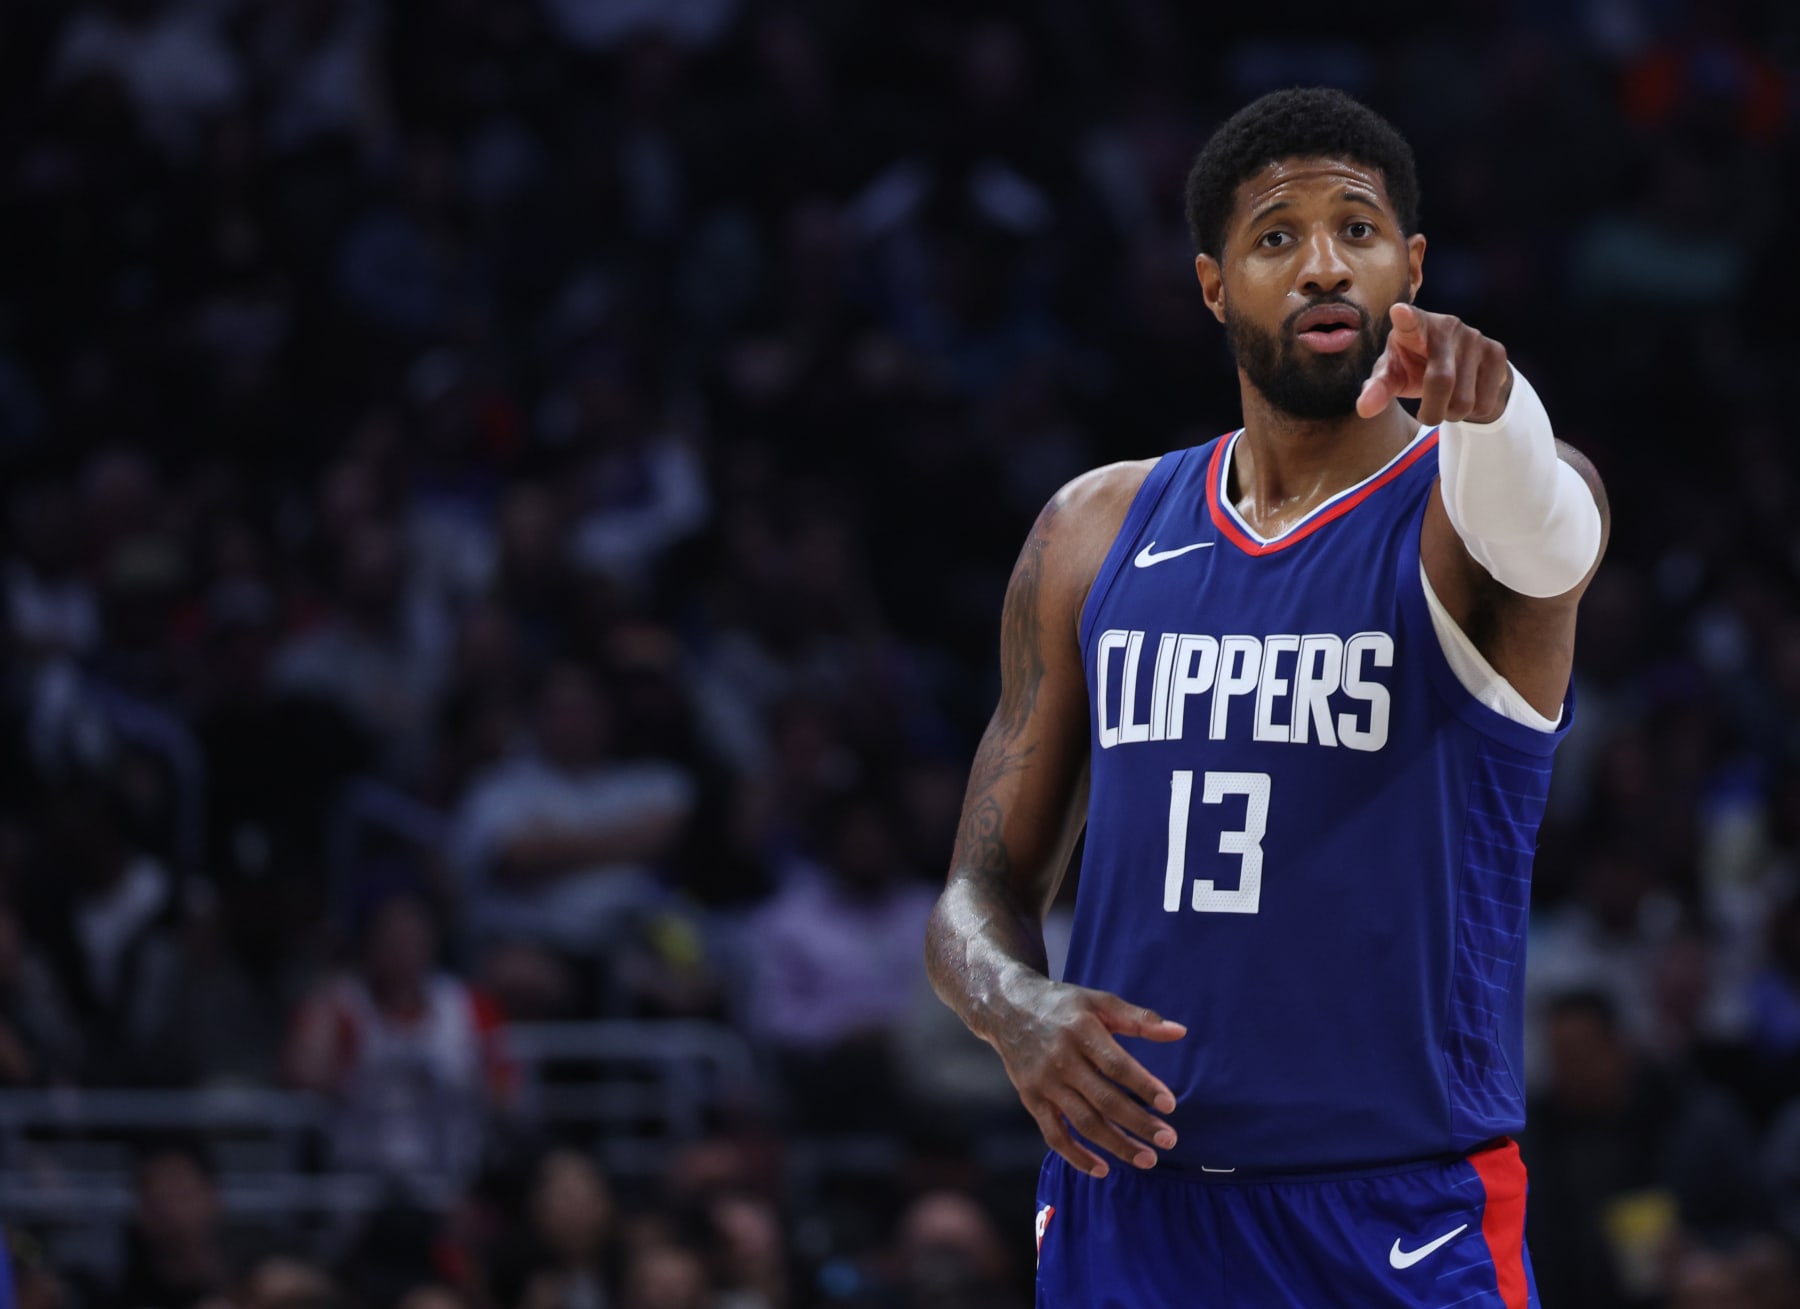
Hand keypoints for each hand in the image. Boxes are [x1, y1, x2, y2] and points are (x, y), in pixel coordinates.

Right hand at [988, 977, 1185, 1176]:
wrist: (1006, 1008)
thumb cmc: (1061, 1005)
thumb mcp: (1099, 1001)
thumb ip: (1139, 1019)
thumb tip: (1179, 1032)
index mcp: (1082, 1032)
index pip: (1117, 1066)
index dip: (1144, 1087)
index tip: (1169, 1106)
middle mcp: (1061, 1059)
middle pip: (1104, 1100)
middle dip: (1138, 1124)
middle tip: (1168, 1140)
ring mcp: (1044, 1083)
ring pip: (1083, 1122)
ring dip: (1116, 1145)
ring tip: (1146, 1159)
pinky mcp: (1031, 1099)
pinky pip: (1054, 1135)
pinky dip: (1077, 1156)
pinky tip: (1102, 1169)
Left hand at [1357, 302, 1511, 425]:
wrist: (1459, 361)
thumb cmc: (1413, 364)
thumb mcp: (1393, 374)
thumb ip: (1378, 389)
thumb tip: (1363, 410)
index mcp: (1414, 327)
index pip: (1410, 321)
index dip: (1406, 318)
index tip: (1398, 312)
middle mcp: (1447, 326)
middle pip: (1442, 381)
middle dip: (1431, 413)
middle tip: (1426, 418)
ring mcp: (1475, 337)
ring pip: (1466, 399)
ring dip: (1452, 415)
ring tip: (1445, 406)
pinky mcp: (1496, 351)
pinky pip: (1486, 401)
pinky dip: (1472, 413)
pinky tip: (1466, 399)